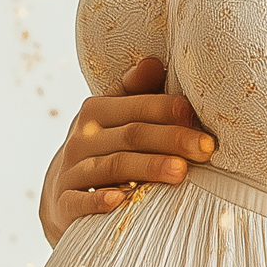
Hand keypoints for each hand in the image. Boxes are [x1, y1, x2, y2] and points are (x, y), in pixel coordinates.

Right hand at [38, 56, 215, 246]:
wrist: (61, 191)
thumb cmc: (103, 146)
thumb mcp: (115, 116)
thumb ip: (137, 91)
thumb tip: (154, 62)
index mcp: (96, 110)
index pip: (137, 106)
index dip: (168, 109)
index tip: (197, 117)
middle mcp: (82, 138)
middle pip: (132, 135)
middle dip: (172, 139)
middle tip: (205, 148)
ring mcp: (71, 171)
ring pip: (114, 166)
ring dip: (148, 167)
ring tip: (181, 172)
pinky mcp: (64, 203)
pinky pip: (80, 201)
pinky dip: (98, 200)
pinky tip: (119, 200)